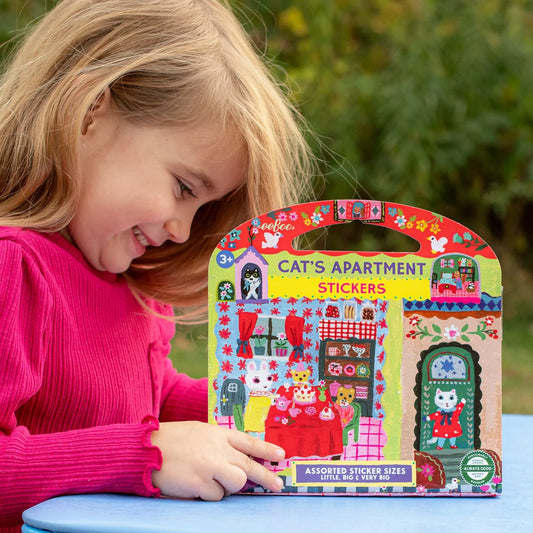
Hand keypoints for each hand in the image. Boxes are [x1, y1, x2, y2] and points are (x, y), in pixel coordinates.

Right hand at [150, 421, 284, 500]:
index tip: (281, 455)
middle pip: (249, 466)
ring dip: (227, 487)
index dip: (266, 450)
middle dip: (265, 477)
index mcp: (217, 433)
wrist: (147, 449)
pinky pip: (215, 496)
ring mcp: (210, 466)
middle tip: (277, 485)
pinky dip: (208, 494)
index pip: (248, 442)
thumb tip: (237, 460)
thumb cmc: (171, 441)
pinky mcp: (200, 483)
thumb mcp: (199, 433)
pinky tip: (194, 485)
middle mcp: (217, 448)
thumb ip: (218, 443)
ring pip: (236, 483)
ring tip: (210, 480)